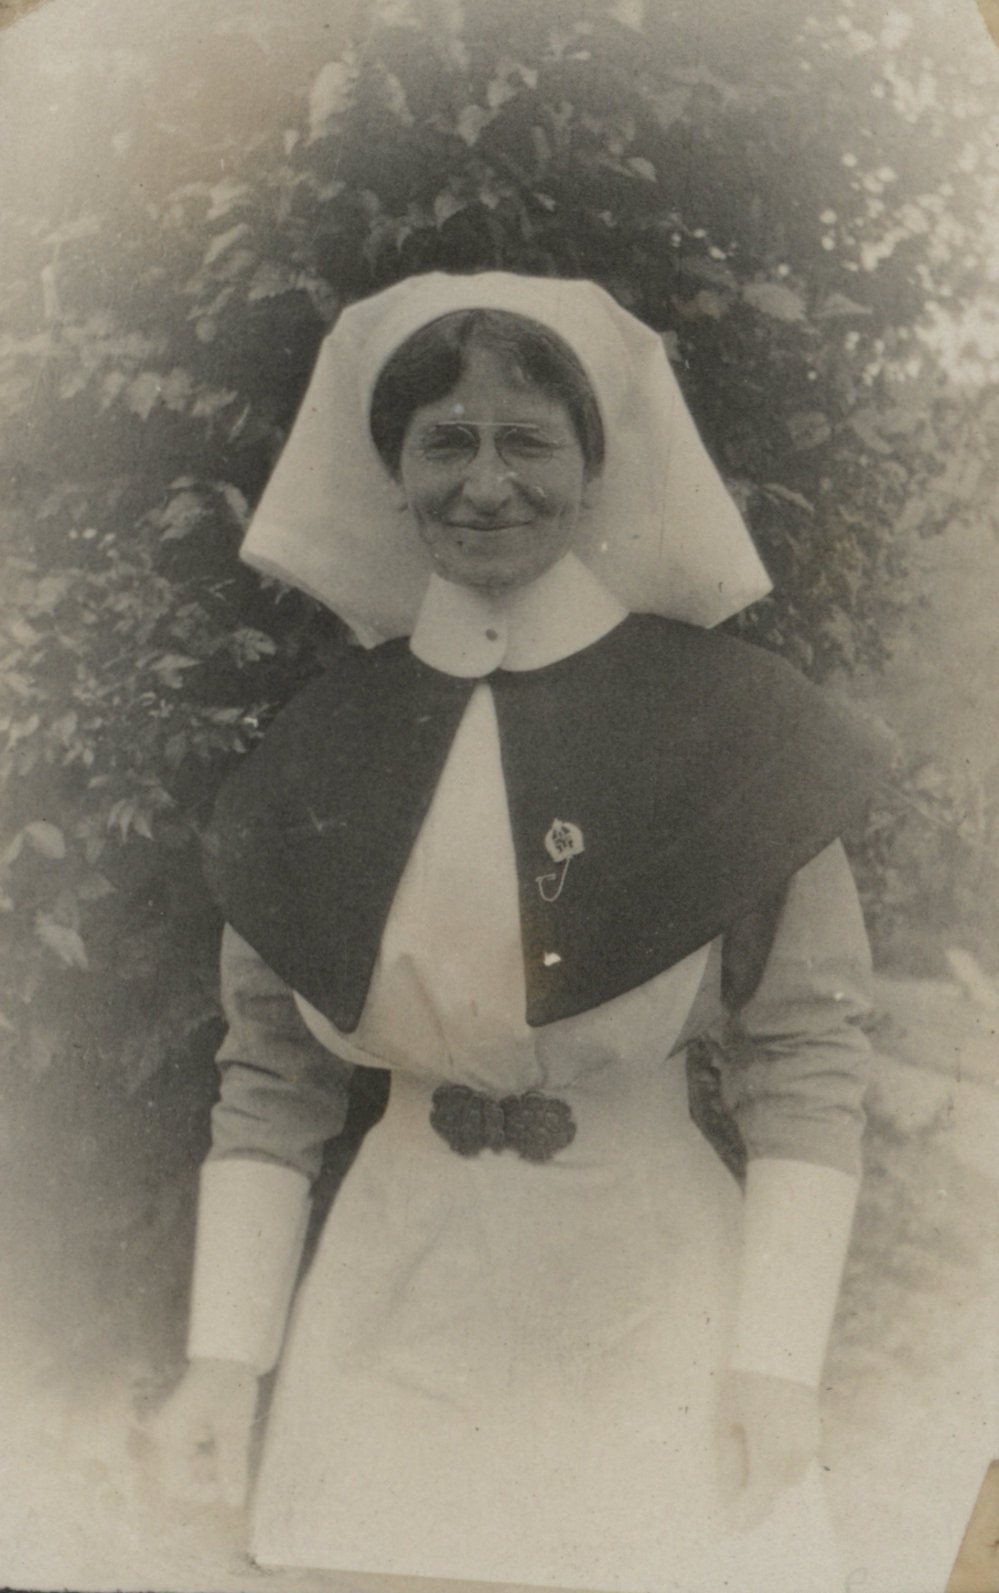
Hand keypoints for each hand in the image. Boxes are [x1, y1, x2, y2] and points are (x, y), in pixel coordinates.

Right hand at [149, 1357, 259, 1507]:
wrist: (227, 1349)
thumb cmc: (228, 1384)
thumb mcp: (234, 1426)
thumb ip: (232, 1466)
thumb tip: (234, 1502)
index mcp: (171, 1437)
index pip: (177, 1486)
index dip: (203, 1492)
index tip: (228, 1484)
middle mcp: (164, 1433)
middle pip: (182, 1472)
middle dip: (209, 1470)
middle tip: (230, 1447)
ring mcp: (171, 1425)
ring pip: (188, 1459)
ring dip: (211, 1456)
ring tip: (228, 1432)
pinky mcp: (181, 1418)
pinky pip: (191, 1444)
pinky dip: (209, 1443)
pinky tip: (221, 1426)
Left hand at [717, 1368, 820, 1530]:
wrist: (779, 1347)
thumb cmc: (743, 1383)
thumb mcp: (726, 1423)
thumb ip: (730, 1466)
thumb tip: (730, 1502)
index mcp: (771, 1456)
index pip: (758, 1505)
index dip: (742, 1515)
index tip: (729, 1520)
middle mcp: (796, 1456)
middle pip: (774, 1488)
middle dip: (757, 1481)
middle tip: (737, 1452)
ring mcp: (810, 1444)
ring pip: (788, 1473)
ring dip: (772, 1465)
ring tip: (753, 1429)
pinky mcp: (816, 1431)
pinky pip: (797, 1455)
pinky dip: (783, 1450)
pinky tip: (769, 1421)